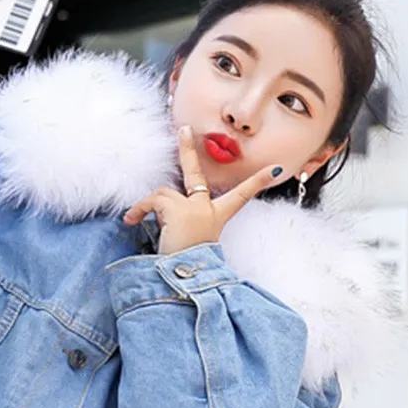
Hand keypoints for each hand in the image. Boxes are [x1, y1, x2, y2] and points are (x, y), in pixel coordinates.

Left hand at [123, 126, 283, 253]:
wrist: (184, 278)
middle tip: (184, 129)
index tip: (274, 170)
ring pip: (164, 193)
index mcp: (216, 217)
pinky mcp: (181, 210)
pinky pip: (154, 200)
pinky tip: (132, 220)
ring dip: (147, 205)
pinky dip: (139, 209)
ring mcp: (196, 208)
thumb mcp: (188, 242)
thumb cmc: (185, 265)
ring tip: (134, 219)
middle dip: (189, 149)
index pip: (241, 196)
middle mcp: (208, 210)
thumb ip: (180, 223)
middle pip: (197, 174)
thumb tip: (155, 215)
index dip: (257, 182)